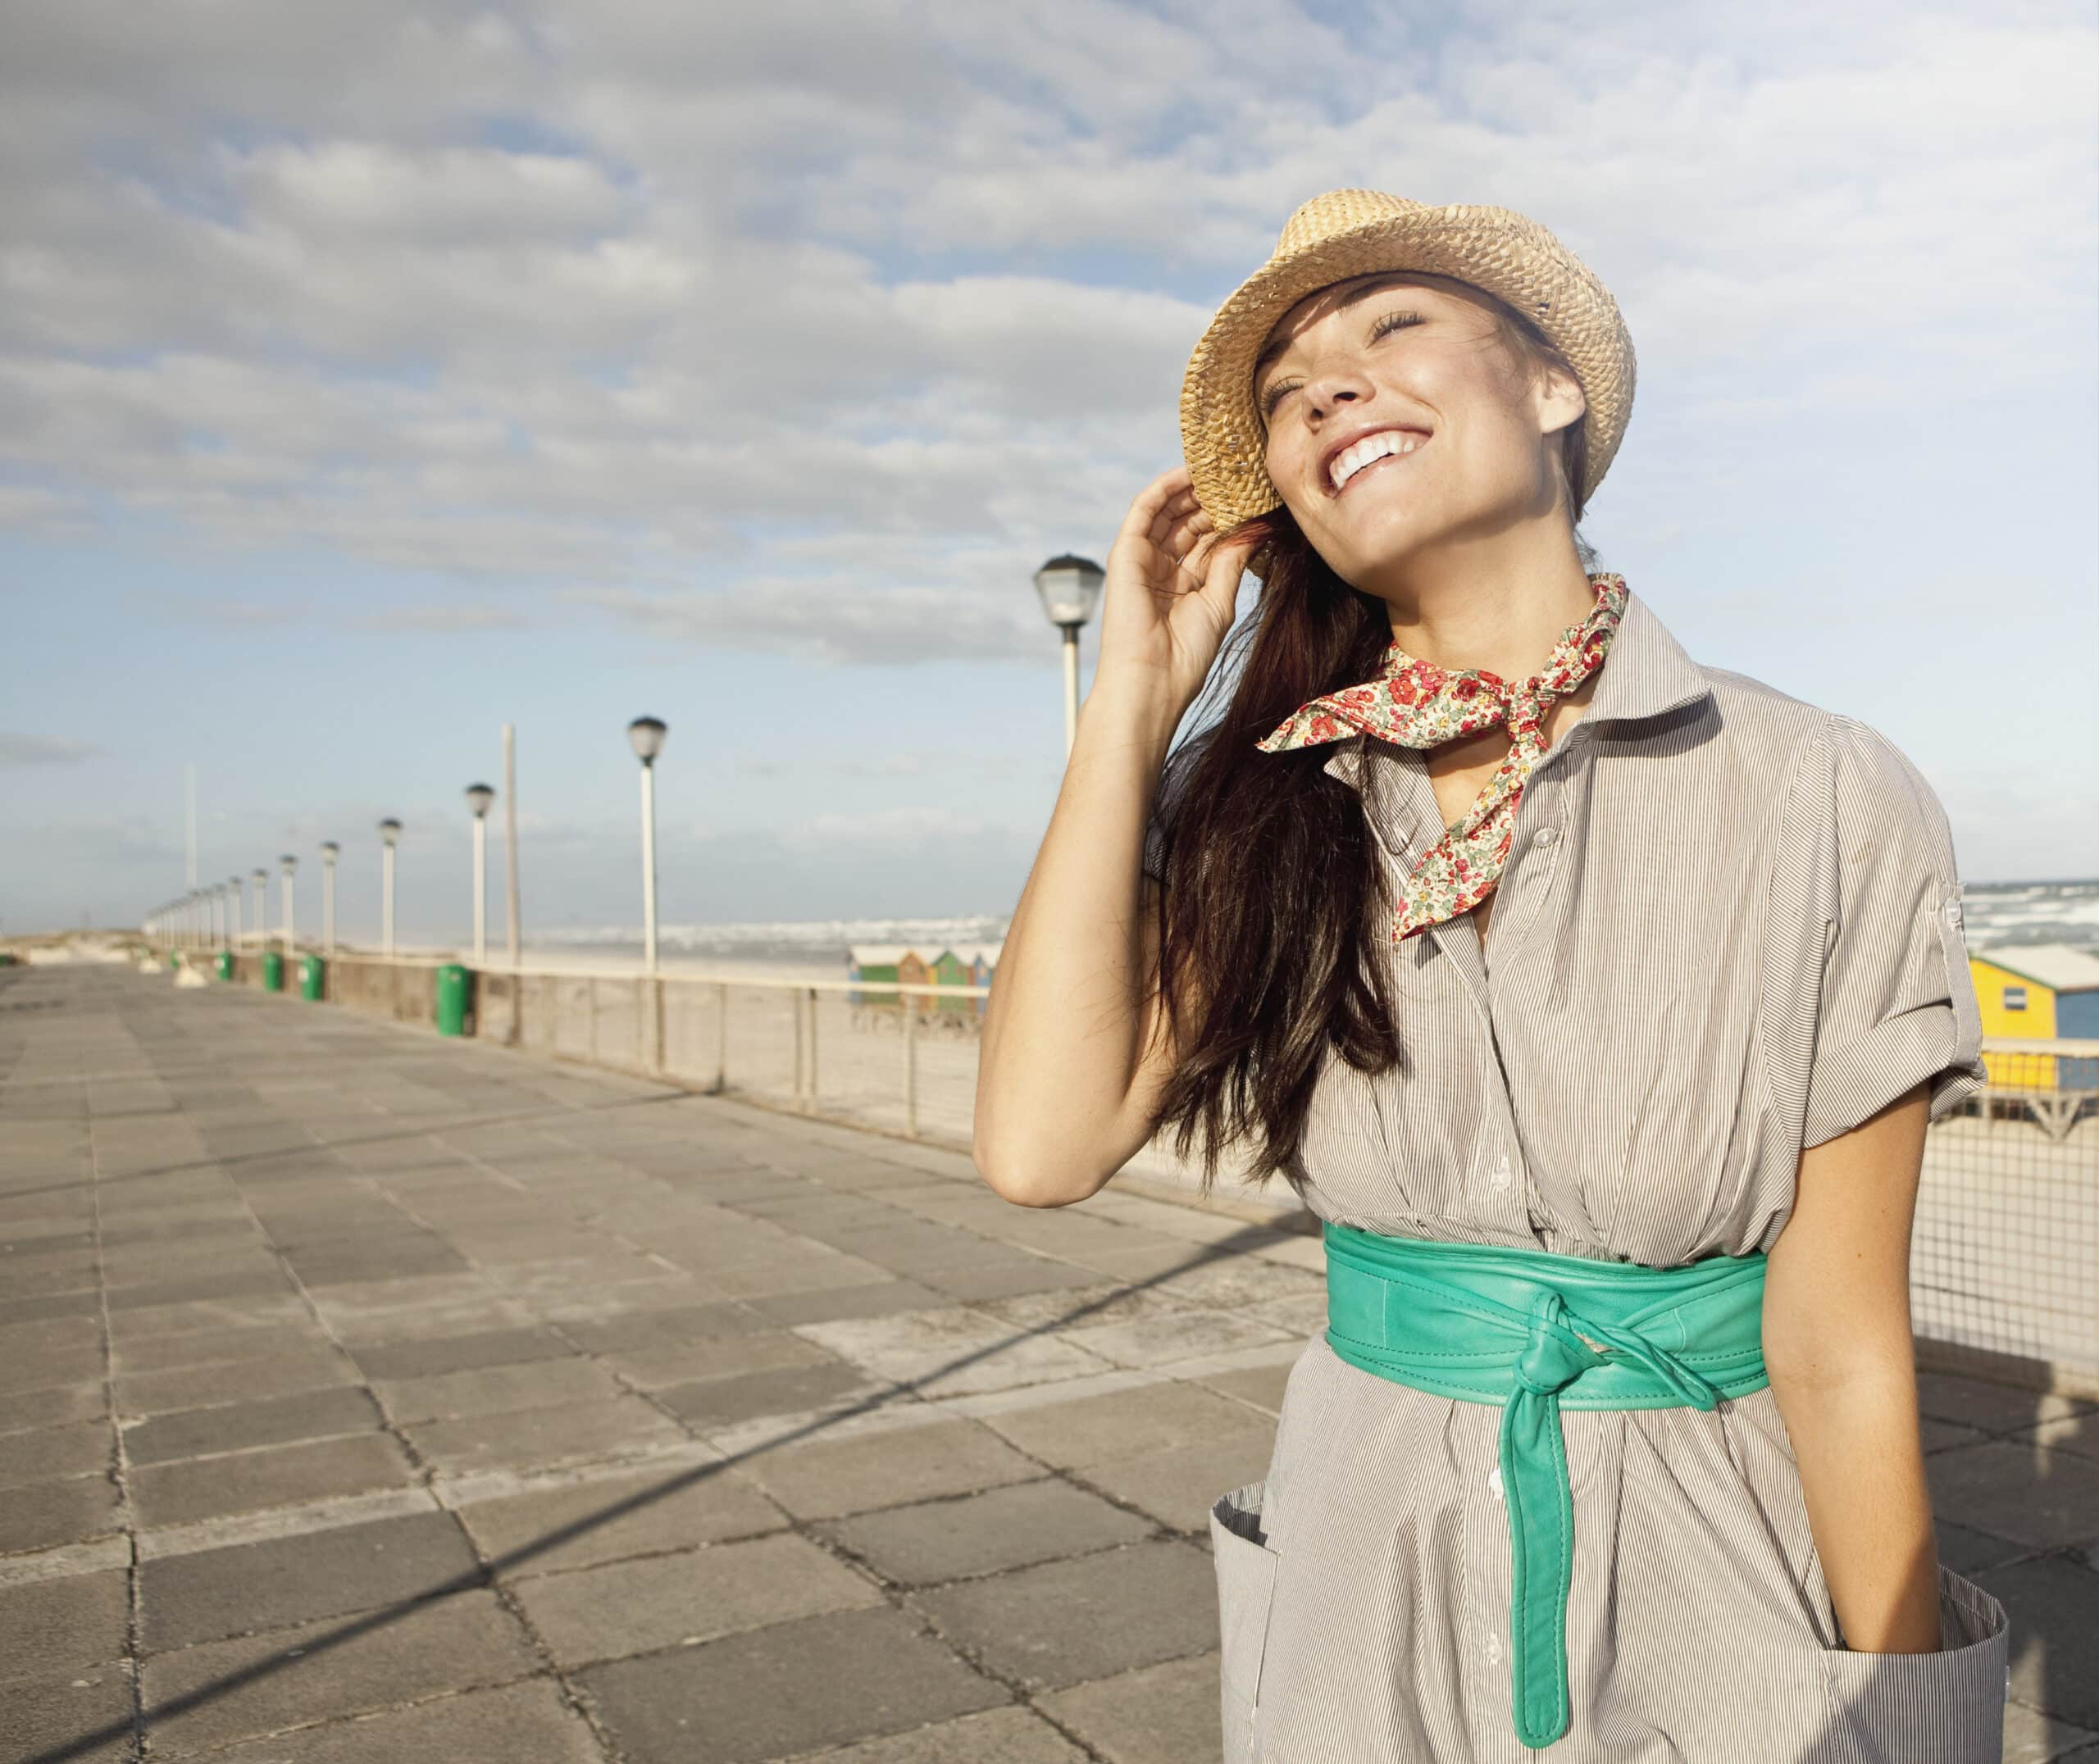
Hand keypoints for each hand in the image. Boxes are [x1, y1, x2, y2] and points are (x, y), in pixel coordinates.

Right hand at [1092, 465, 1261, 719]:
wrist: (1151, 681)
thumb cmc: (1186, 653)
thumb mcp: (1220, 601)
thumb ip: (1232, 561)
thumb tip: (1254, 528)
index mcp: (1188, 584)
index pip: (1209, 538)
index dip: (1231, 515)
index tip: (1256, 493)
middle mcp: (1165, 569)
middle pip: (1189, 521)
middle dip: (1213, 495)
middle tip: (1239, 471)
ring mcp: (1144, 560)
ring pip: (1168, 512)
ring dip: (1190, 487)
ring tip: (1218, 464)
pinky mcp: (1126, 554)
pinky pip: (1144, 511)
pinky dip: (1164, 489)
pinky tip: (1188, 472)